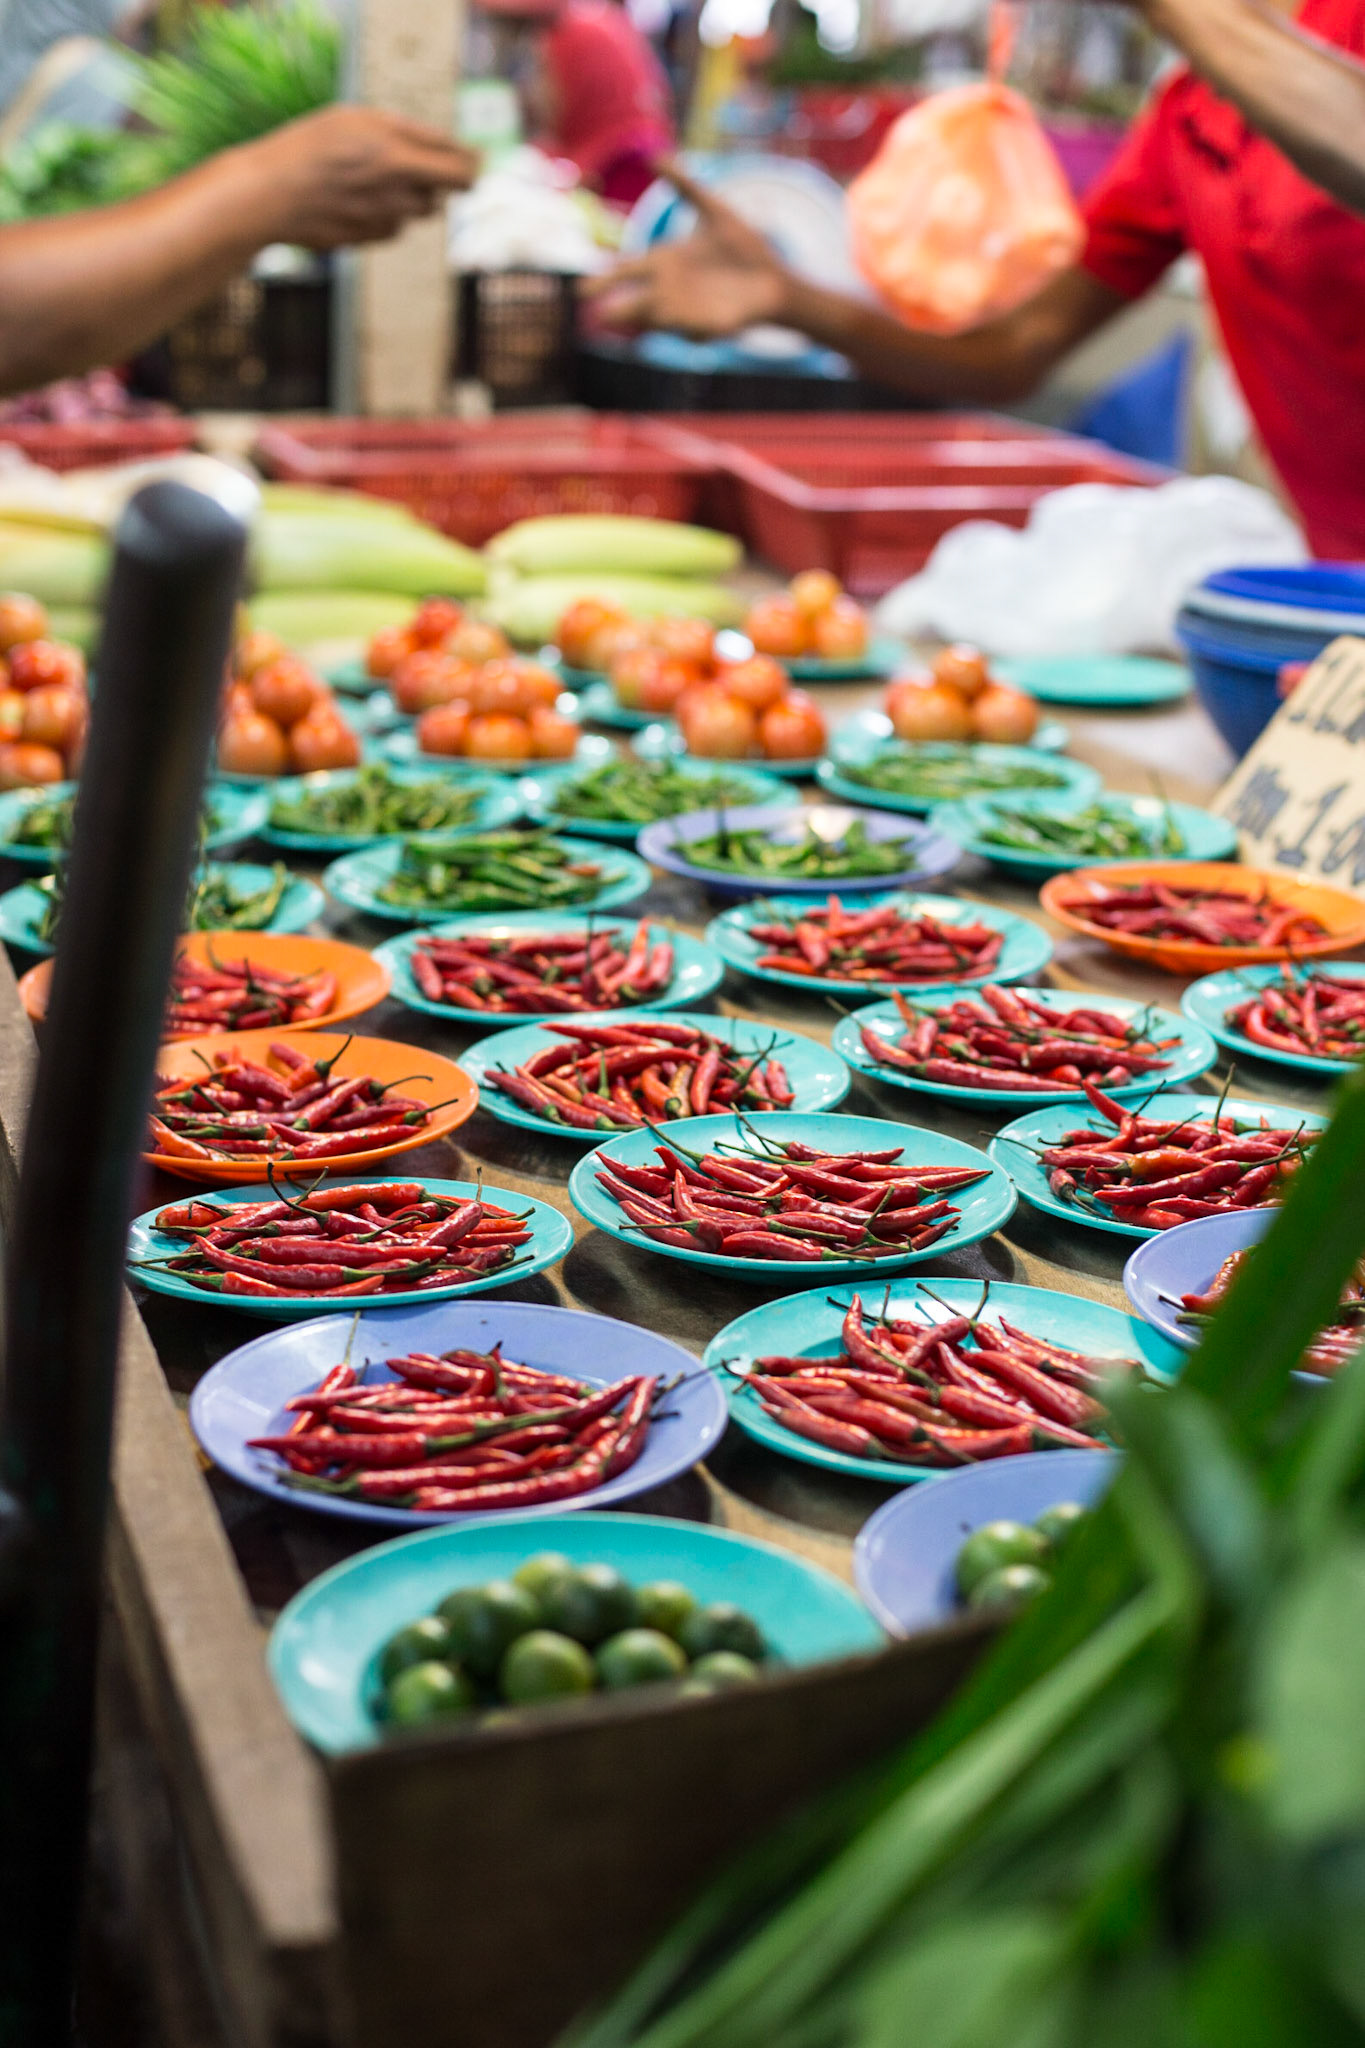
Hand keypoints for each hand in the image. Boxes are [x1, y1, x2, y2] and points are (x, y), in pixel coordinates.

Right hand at [242, 105, 478, 249]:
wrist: (269, 195)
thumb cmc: (311, 146)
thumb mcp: (358, 118)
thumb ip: (409, 132)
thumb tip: (450, 147)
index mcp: (399, 160)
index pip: (462, 174)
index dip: (473, 168)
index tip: (474, 162)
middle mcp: (398, 196)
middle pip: (440, 195)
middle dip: (433, 180)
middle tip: (406, 163)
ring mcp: (385, 223)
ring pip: (416, 211)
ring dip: (406, 195)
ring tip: (368, 176)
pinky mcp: (371, 241)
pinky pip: (392, 226)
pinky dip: (383, 213)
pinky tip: (352, 199)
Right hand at [586, 159, 792, 336]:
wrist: (775, 278)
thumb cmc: (744, 246)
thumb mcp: (713, 210)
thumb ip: (684, 185)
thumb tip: (653, 157)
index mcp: (666, 261)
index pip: (627, 272)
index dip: (605, 280)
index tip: (582, 291)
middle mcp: (670, 289)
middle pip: (635, 301)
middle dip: (618, 309)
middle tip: (597, 316)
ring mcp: (687, 310)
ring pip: (657, 319)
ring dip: (642, 321)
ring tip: (622, 322)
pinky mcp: (707, 327)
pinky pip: (688, 330)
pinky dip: (681, 328)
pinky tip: (673, 325)